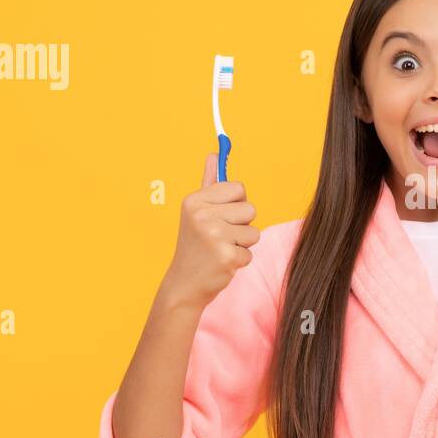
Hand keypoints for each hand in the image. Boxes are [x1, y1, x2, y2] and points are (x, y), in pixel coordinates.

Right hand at [159, 153, 259, 312]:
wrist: (184, 284)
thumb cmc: (195, 245)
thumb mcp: (196, 211)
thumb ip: (208, 182)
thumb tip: (213, 153)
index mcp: (196, 200)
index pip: (239, 187)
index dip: (235, 203)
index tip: (220, 215)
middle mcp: (202, 215)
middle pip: (250, 209)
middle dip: (241, 225)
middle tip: (220, 236)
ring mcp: (214, 236)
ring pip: (254, 232)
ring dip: (242, 244)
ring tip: (220, 249)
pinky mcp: (226, 256)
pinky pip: (250, 253)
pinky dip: (240, 261)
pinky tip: (221, 263)